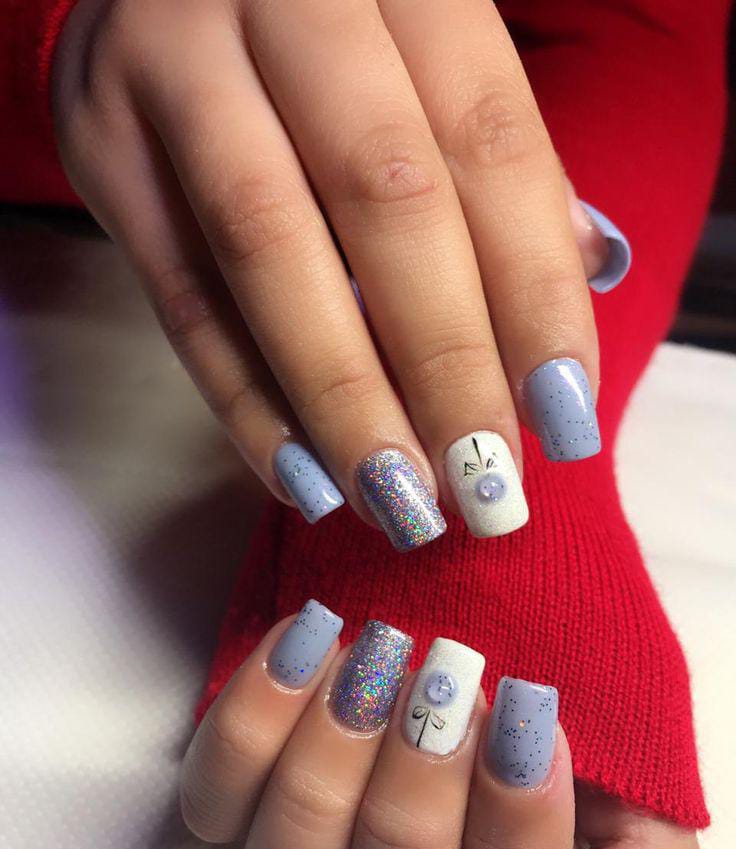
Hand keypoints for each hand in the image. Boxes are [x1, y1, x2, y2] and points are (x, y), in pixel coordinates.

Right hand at [51, 0, 625, 550]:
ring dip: (342, 400)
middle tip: (485, 486)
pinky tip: (304, 478)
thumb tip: (584, 276)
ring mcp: (177, 66)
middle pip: (385, 200)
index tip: (562, 420)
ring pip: (269, 252)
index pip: (492, 145)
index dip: (535, 294)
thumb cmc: (326, 35)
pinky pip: (179, 296)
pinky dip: (242, 400)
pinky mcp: (102, 145)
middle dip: (445, 365)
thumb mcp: (421, 54)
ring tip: (401, 504)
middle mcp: (286, 1)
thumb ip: (491, 156)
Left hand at [180, 605, 699, 848]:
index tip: (529, 712)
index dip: (520, 840)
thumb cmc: (551, 726)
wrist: (476, 648)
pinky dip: (251, 722)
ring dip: (330, 765)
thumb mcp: (634, 798)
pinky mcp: (234, 813)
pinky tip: (305, 642)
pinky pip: (212, 804)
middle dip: (420, 791)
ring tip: (374, 654)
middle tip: (448, 674)